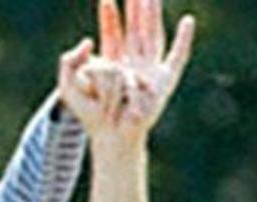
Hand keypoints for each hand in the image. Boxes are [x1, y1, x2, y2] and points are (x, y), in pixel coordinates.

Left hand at [64, 0, 194, 137]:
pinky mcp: (164, 80)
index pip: (112, 33)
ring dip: (153, 15)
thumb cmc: (91, 116)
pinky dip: (183, 39)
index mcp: (112, 64)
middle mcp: (132, 63)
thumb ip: (69, 62)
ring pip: (152, 34)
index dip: (109, 16)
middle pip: (135, 28)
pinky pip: (177, 55)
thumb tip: (88, 40)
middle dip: (134, 7)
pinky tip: (187, 21)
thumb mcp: (68, 88)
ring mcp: (149, 70)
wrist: (111, 135)